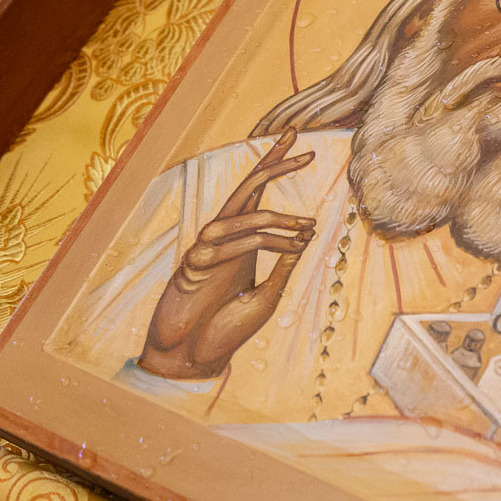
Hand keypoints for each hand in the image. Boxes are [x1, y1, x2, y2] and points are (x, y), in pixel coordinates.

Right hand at [138, 129, 315, 379]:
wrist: (192, 357)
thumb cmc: (225, 328)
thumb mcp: (266, 295)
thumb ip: (282, 267)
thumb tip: (305, 237)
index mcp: (242, 240)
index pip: (259, 194)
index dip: (277, 167)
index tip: (305, 150)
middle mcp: (224, 237)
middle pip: (248, 187)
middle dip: (274, 162)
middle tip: (302, 143)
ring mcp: (207, 248)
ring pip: (244, 215)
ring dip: (280, 220)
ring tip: (308, 227)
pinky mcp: (194, 264)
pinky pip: (232, 244)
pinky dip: (263, 244)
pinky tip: (288, 248)